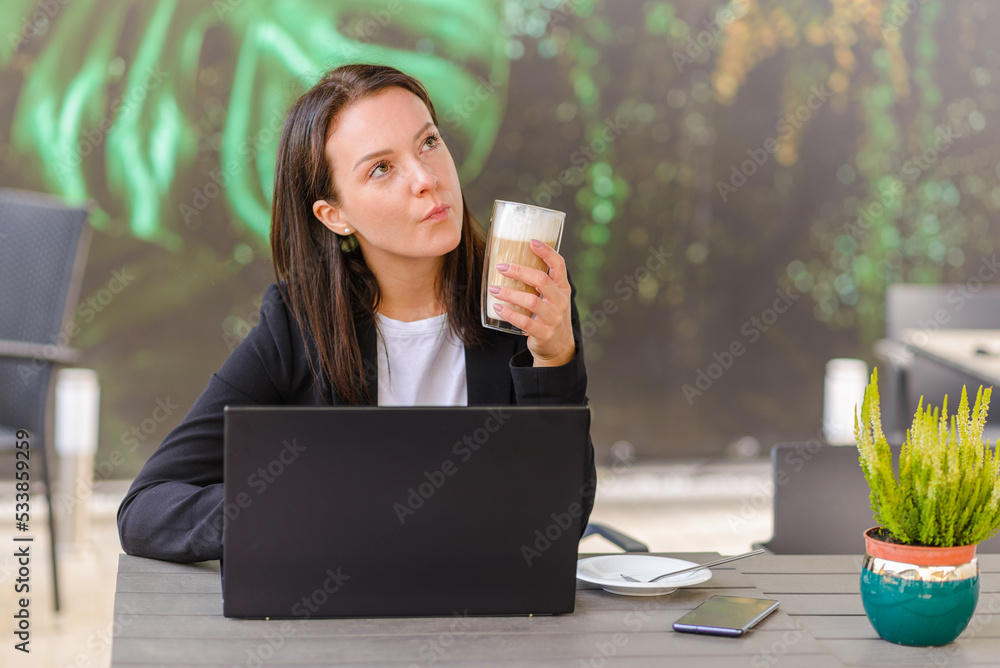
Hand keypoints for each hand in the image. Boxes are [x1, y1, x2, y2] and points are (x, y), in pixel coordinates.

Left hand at [490, 239, 575, 366]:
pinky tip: (497, 307)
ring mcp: (553, 318)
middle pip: (542, 280)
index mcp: (562, 288)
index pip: (559, 265)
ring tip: (494, 289)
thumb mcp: (553, 297)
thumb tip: (512, 261)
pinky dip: (509, 313)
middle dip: (520, 271)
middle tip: (501, 267)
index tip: (531, 241)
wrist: (559, 347)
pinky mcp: (544, 333)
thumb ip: (541, 282)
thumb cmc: (550, 315)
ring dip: (510, 294)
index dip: (547, 252)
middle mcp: (560, 301)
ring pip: (531, 301)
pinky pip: (524, 322)